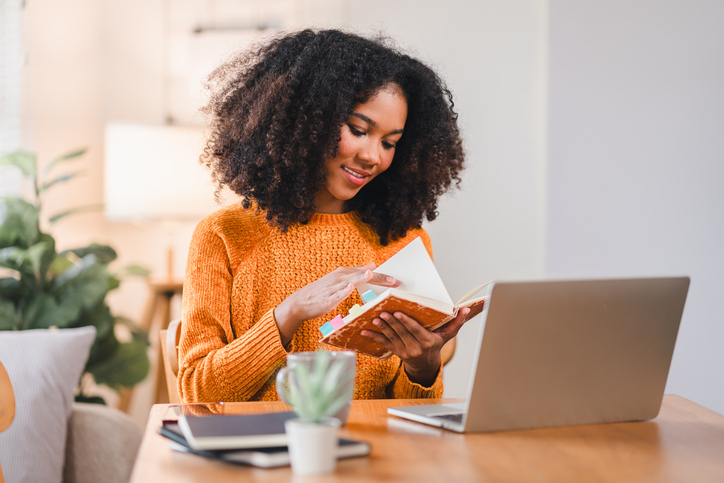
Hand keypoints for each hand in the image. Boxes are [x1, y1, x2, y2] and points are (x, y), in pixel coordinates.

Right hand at [274, 263, 399, 345]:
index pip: (367, 273)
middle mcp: (340, 277)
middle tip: (395, 281)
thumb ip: (357, 272)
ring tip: (371, 275)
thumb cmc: (322, 292)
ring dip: (361, 278)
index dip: (383, 277)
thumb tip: (372, 265)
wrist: (300, 302)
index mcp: (345, 273)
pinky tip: (349, 287)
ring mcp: (333, 287)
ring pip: (350, 282)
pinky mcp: (327, 298)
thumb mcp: (340, 279)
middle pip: (362, 276)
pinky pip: (336, 294)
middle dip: (379, 278)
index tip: (398, 281)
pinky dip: (343, 290)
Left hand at [361, 307, 470, 385]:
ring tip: (375, 318)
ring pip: (392, 338)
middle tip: (383, 313)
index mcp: (427, 342)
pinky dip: (373, 337)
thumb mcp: (448, 335)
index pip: (415, 330)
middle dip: (392, 323)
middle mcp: (415, 348)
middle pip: (402, 333)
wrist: (426, 364)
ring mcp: (404, 352)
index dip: (406, 322)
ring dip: (382, 328)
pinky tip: (364, 331)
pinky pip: (383, 344)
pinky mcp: (395, 352)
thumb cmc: (437, 344)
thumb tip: (466, 309)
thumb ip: (457, 322)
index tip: (398, 313)